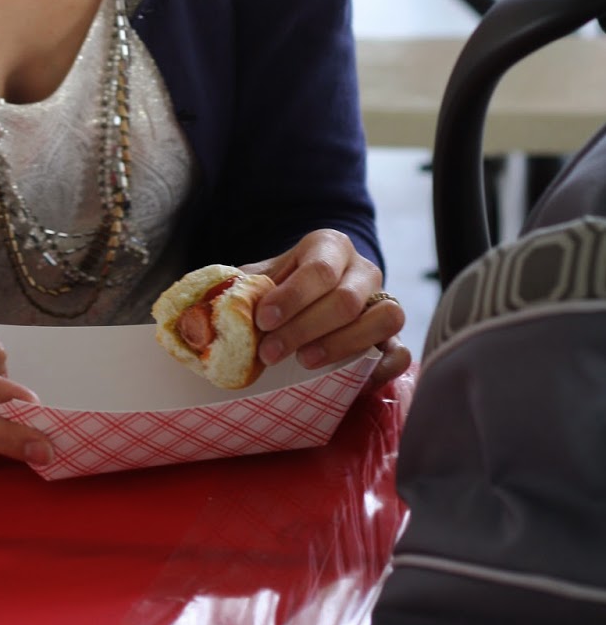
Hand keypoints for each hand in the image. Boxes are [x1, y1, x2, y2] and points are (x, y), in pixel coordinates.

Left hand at [242, 229, 410, 385]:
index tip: (263, 320)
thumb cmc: (285, 283)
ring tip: (304, 361)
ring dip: (341, 345)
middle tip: (270, 353)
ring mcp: (383, 300)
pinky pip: (402, 350)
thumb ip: (248, 287)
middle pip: (346, 300)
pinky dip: (383, 367)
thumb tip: (221, 309)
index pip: (318, 270)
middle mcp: (362, 269)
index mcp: (330, 246)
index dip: (291, 298)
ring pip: (383, 319)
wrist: (315, 288)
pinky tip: (351, 378)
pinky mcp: (394, 335)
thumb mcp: (266, 275)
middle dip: (304, 329)